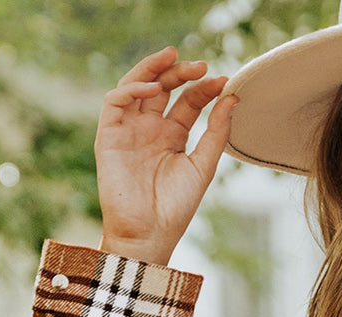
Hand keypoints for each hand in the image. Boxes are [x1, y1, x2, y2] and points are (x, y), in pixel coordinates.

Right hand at [95, 46, 237, 265]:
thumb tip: (233, 97)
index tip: (224, 81)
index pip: (187, 101)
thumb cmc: (175, 208)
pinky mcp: (109, 135)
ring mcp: (129, 130)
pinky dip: (132, 89)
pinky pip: (115, 101)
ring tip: (174, 57)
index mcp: (172, 136)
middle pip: (163, 87)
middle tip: (201, 65)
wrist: (148, 234)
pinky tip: (154, 89)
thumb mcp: (202, 166)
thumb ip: (216, 133)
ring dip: (153, 68)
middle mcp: (149, 128)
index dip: (204, 89)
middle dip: (180, 72)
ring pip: (136, 86)